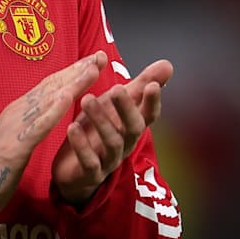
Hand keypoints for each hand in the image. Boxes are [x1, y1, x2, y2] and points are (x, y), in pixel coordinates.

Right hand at [0, 51, 106, 221]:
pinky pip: (38, 126)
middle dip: (77, 70)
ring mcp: (14, 127)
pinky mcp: (14, 146)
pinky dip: (53, 110)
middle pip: (51, 86)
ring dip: (71, 83)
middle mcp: (16, 113)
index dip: (71, 72)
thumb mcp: (15, 140)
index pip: (49, 87)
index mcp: (17, 112)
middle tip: (100, 55)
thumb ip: (28, 124)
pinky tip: (68, 98)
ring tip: (92, 69)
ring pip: (47, 100)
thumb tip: (43, 112)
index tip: (92, 60)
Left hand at [51, 59, 172, 205]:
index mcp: (131, 127)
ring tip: (87, 99)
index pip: (149, 114)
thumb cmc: (96, 133)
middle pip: (134, 128)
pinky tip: (72, 127)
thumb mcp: (114, 106)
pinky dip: (82, 145)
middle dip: (127, 108)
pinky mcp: (91, 173)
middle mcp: (125, 144)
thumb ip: (138, 86)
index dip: (153, 102)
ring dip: (101, 121)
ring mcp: (109, 160)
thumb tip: (167, 65)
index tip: (153, 85)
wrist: (74, 172)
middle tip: (116, 88)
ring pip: (112, 142)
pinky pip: (90, 161)